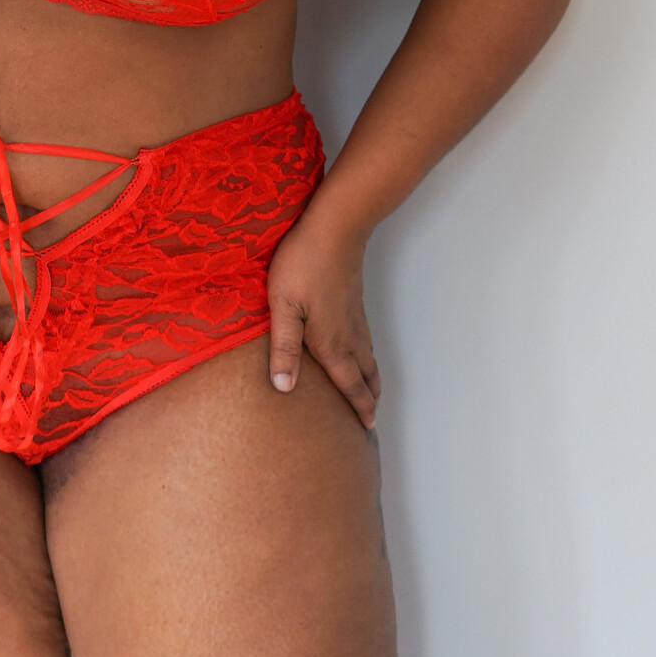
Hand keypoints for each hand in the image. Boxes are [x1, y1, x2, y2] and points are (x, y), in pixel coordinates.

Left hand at [266, 213, 380, 427]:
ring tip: (372, 393)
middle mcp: (348, 335)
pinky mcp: (354, 302)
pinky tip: (361, 354)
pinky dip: (369, 358)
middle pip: (365, 374)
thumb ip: (283, 348)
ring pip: (369, 357)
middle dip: (369, 398)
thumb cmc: (302, 264)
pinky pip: (366, 341)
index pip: (349, 384)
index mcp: (331, 342)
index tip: (368, 428)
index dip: (358, 407)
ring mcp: (354, 318)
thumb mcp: (283, 306)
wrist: (335, 229)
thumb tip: (285, 388)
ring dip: (372, 379)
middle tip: (372, 419)